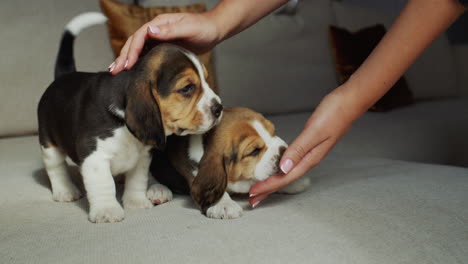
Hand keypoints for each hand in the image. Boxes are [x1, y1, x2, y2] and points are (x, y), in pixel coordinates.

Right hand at [109, 12, 220, 73]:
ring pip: (137, 48)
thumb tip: (151, 30)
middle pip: (134, 42)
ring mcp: (159, 38)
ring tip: (116, 71)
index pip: (139, 36)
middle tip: (114, 70)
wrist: (214, 30)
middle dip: (123, 56)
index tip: (127, 64)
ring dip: (126, 59)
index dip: (132, 50)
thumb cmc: (203, 27)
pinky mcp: (163, 46)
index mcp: (159, 23)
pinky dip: (137, 61)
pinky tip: (132, 70)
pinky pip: (146, 54)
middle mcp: (156, 30)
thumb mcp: (188, 28)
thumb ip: (170, 30)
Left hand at [249, 88, 360, 206]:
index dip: (268, 186)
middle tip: (251, 200)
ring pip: (287, 173)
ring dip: (272, 182)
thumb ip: (299, 150)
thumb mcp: (314, 132)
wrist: (350, 102)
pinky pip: (290, 163)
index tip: (253, 194)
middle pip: (285, 179)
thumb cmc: (334, 114)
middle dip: (268, 190)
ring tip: (259, 189)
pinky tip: (275, 170)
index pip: (285, 178)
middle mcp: (309, 159)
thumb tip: (284, 168)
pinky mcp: (308, 145)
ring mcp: (309, 153)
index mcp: (310, 158)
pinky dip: (279, 170)